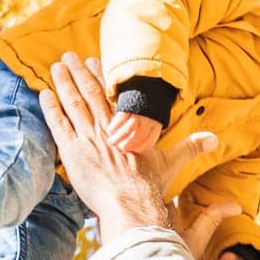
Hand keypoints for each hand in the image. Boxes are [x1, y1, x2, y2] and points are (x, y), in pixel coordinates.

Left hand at [41, 55, 212, 240]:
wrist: (130, 203)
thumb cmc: (149, 185)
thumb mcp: (172, 163)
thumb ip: (191, 147)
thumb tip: (215, 139)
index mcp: (126, 126)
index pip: (111, 95)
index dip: (101, 76)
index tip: (92, 61)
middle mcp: (105, 126)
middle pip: (89, 92)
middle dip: (78, 72)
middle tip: (69, 56)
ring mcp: (87, 137)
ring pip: (72, 102)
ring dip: (63, 82)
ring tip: (57, 67)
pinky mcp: (72, 151)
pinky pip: (58, 124)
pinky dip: (50, 107)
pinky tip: (45, 93)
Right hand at [106, 109, 163, 154]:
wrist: (150, 87)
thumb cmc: (149, 109)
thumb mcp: (154, 120)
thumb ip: (147, 132)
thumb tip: (133, 147)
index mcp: (156, 126)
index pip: (148, 143)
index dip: (139, 149)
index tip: (132, 150)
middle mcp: (148, 121)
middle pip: (138, 138)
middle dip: (127, 145)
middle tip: (121, 148)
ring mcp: (138, 113)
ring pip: (127, 130)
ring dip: (117, 138)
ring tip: (111, 142)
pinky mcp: (129, 106)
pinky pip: (120, 119)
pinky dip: (114, 126)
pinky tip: (110, 130)